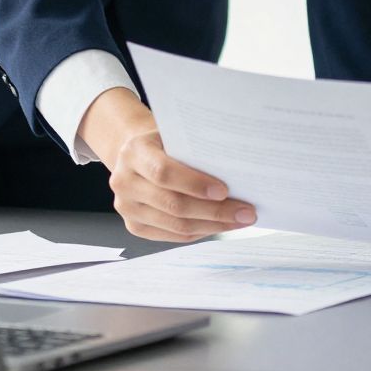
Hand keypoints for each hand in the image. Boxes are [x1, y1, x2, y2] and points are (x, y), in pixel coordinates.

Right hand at [80, 88, 257, 241]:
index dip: (195, 184)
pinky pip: (173, 235)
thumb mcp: (174, 135)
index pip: (163, 172)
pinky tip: (221, 225)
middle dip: (215, 211)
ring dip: (213, 225)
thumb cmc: (162, 143)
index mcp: (134, 153)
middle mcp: (125, 182)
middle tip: (246, 212)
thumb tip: (237, 169)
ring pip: (176, 225)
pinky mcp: (135, 226)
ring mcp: (127, 208)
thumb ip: (194, 149)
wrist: (134, 155)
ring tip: (240, 220)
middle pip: (173, 204)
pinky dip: (201, 231)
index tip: (225, 191)